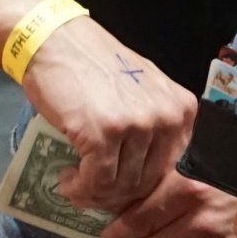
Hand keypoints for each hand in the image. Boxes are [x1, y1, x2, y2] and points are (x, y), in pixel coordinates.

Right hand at [20, 15, 197, 212]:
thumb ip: (154, 125)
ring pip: (122, 187)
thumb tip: (148, 175)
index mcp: (181, 108)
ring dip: (94, 194)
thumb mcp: (141, 89)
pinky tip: (67, 179)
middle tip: (91, 189)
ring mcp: (137, 126)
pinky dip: (79, 189)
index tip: (118, 189)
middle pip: (148, 183)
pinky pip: (97, 181)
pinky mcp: (104, 134)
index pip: (172, 170)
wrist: (55, 41)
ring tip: (75, 183)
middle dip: (116, 196)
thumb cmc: (92, 65)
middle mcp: (166, 117)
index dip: (143, 188)